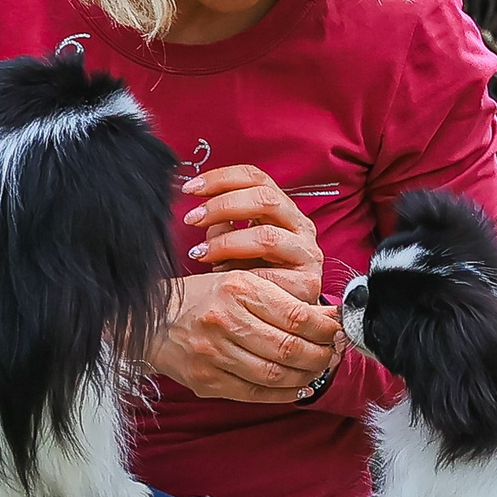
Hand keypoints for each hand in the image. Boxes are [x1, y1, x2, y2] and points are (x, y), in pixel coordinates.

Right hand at [147, 273, 339, 401]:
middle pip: (290, 348)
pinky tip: (298, 387)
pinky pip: (256, 393)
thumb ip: (283, 296)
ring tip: (317, 370)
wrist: (150, 321)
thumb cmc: (202, 298)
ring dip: (306, 376)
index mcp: (237, 288)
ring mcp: (213, 354)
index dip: (325, 328)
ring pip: (275, 374)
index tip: (338, 331)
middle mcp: (224, 320)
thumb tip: (329, 317)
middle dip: (321, 355)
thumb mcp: (240, 281)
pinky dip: (284, 394)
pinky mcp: (206, 381)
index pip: (296, 315)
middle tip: (333, 353)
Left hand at [179, 164, 323, 304]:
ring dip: (226, 242)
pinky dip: (241, 273)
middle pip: (265, 198)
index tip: (190, 188)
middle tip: (193, 218)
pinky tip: (221, 276)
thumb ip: (222, 225)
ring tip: (200, 253)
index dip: (222, 178)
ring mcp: (307, 254)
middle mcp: (300, 226)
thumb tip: (198, 209)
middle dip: (222, 205)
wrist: (279, 319)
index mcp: (283, 210)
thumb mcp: (233, 245)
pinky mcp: (306, 283)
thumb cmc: (254, 279)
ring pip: (267, 235)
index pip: (256, 179)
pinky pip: (270, 274)